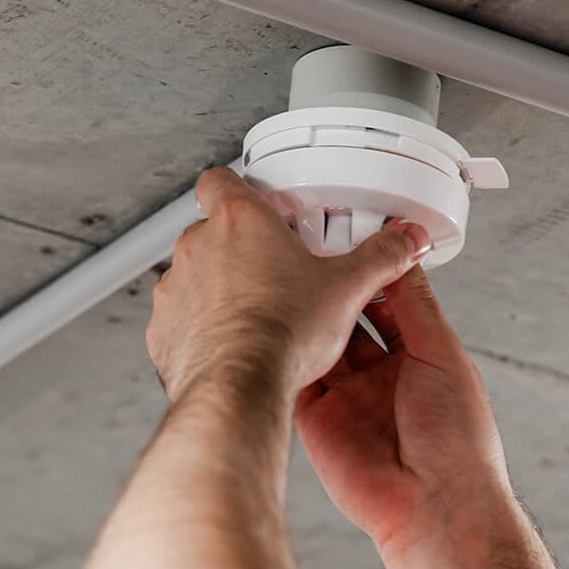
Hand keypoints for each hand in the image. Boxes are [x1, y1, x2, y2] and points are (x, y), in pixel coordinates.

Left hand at [148, 167, 432, 399]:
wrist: (239, 388)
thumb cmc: (282, 334)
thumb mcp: (347, 288)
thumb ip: (380, 258)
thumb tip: (405, 242)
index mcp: (240, 221)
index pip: (220, 180)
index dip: (238, 190)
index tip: (260, 207)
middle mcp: (198, 247)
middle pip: (213, 231)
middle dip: (240, 248)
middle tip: (275, 271)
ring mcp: (176, 288)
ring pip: (196, 275)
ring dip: (219, 288)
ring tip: (258, 313)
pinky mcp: (163, 329)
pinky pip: (181, 318)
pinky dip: (203, 327)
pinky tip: (234, 344)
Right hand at [294, 265, 515, 556]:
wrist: (434, 504)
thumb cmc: (457, 438)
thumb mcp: (442, 353)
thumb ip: (415, 306)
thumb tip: (404, 257)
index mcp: (419, 358)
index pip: (388, 303)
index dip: (370, 274)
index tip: (351, 238)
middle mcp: (380, 378)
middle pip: (347, 320)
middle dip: (330, 291)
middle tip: (307, 253)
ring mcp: (347, 399)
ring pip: (319, 344)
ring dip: (304, 316)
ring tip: (284, 277)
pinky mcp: (316, 420)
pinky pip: (296, 378)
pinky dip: (285, 352)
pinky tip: (272, 321)